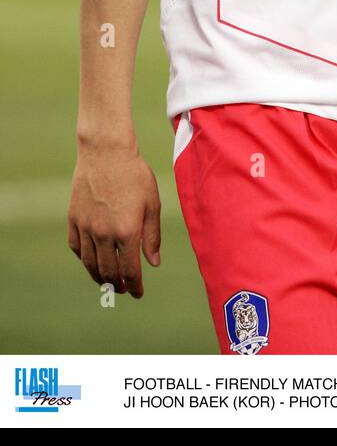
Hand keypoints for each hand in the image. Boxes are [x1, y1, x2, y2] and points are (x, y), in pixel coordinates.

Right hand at [67, 145, 161, 296]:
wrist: (106, 152)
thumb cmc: (134, 175)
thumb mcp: (152, 203)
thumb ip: (152, 236)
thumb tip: (154, 263)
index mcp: (127, 231)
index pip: (130, 270)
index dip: (134, 286)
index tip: (138, 293)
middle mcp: (104, 233)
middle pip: (108, 271)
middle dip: (117, 284)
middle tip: (122, 289)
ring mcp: (86, 227)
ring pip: (90, 263)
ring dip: (99, 277)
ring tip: (107, 282)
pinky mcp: (73, 219)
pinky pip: (76, 247)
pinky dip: (84, 258)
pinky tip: (91, 260)